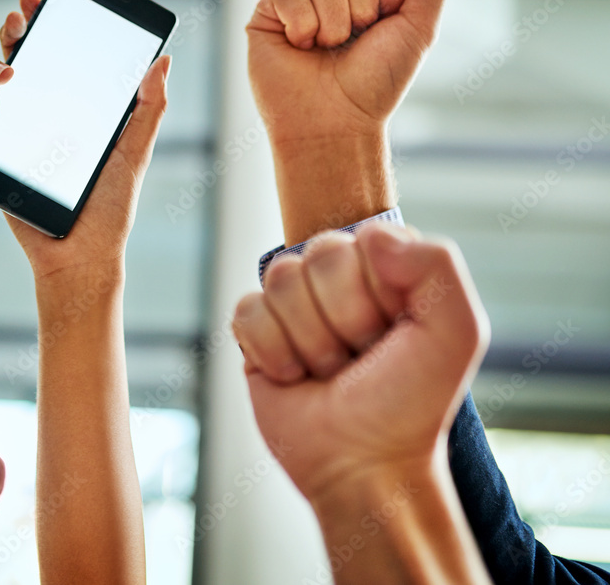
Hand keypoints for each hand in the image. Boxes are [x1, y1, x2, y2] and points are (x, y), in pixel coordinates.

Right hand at [0, 0, 171, 281]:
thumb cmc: (109, 209)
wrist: (81, 256)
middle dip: (14, 32)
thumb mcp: (134, 153)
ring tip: (8, 69)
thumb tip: (162, 60)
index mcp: (72, 108)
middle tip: (19, 18)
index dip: (45, 24)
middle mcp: (40, 115)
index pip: (57, 56)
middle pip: (19, 61)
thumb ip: (148, 109)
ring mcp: (13, 135)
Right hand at [232, 224, 489, 501]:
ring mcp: (294, 303)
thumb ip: (436, 264)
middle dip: (343, 318)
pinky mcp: (256, 330)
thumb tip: (369, 236)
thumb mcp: (455, 332)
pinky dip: (273, 353)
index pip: (365, 238)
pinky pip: (247, 311)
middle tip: (360, 357)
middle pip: (319, 255)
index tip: (393, 331)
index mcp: (387, 268)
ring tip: (330, 370)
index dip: (377, 290)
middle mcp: (338, 278)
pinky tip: (295, 376)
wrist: (363, 465)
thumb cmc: (410, 404)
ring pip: (280, 280)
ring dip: (310, 341)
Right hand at [247, 0, 450, 142]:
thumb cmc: (374, 83)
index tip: (382, 27)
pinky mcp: (268, 13)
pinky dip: (301, 24)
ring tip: (325, 50)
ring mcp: (300, 0)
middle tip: (352, 39)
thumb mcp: (420, 30)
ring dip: (332, 22)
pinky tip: (300, 48)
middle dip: (360, 4)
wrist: (335, 122)